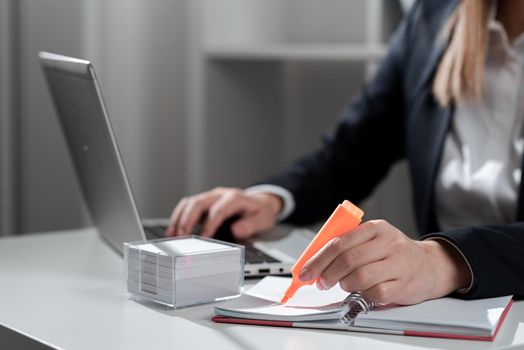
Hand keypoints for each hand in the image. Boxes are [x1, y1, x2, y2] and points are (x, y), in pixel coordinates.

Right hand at [166, 187, 282, 238]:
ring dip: (180, 218)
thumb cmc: (260, 213)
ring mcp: (210, 197)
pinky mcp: (204, 203)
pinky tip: (173, 230)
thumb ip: (250, 225)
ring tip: (173, 235)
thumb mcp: (262, 220)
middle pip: (199, 203)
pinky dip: (178, 217)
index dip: (210, 223)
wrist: (259, 204)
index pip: (219, 209)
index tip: (203, 237)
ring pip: (190, 202)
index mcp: (235, 198)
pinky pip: (187, 206)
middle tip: (183, 237)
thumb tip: (235, 230)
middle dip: (189, 220)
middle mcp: (220, 194)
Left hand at [298, 220, 470, 304]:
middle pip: (348, 259)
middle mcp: (388, 243)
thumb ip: (347, 244)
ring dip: (344, 285)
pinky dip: (362, 295)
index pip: (340, 242)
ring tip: (344, 284)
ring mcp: (397, 264)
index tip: (305, 271)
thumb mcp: (372, 239)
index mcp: (375, 228)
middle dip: (327, 274)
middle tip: (320, 282)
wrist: (429, 265)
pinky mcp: (403, 285)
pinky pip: (374, 293)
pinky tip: (361, 292)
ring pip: (359, 277)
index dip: (318, 259)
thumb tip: (314, 259)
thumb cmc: (393, 252)